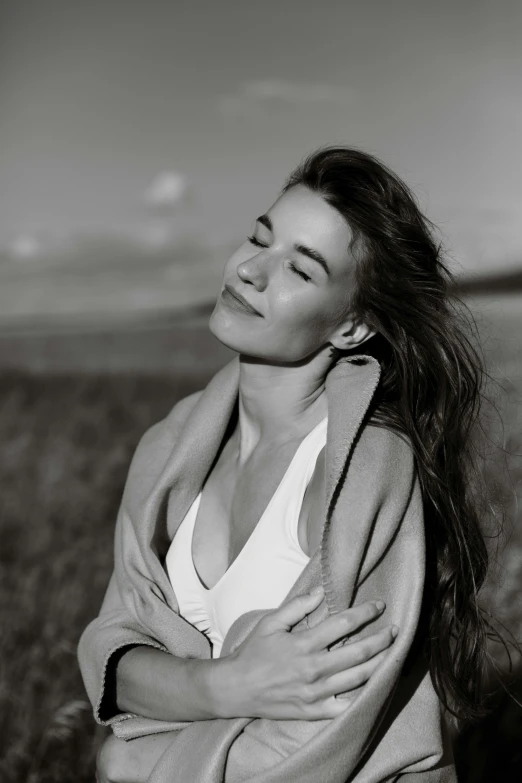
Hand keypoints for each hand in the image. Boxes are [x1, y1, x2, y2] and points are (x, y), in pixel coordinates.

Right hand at [217, 586, 397, 720]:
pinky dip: (364, 697)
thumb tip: (320, 592)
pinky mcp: (314, 712)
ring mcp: (315, 693)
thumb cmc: (253, 653)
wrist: (236, 690)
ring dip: (380, 664)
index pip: (343, 624)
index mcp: (303, 644)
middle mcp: (313, 669)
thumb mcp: (270, 623)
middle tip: (395, 630)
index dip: (365, 614)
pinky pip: (346, 707)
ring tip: (393, 653)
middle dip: (381, 640)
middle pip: (358, 653)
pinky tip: (376, 686)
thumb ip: (297, 606)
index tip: (380, 606)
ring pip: (358, 679)